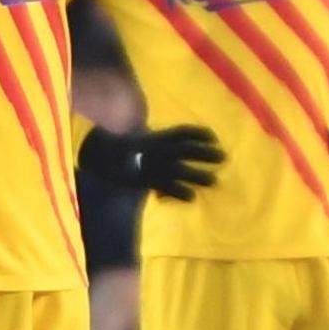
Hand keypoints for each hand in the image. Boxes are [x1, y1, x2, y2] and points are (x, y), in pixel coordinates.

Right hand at [79, 125, 224, 200]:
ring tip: (214, 181)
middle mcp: (161, 149)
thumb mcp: (142, 134)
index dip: (201, 133)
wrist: (104, 156)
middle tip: (224, 158)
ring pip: (182, 169)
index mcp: (159, 135)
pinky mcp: (149, 181)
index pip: (185, 132)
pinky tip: (192, 198)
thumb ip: (156, 135)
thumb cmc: (123, 144)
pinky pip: (168, 187)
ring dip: (199, 175)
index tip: (214, 138)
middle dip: (207, 153)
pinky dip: (181, 192)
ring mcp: (156, 165)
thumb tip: (167, 136)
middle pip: (189, 150)